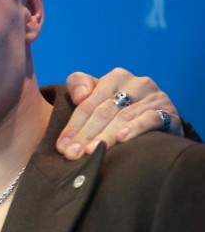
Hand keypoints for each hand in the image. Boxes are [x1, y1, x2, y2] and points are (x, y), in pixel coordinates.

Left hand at [57, 67, 181, 159]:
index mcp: (115, 77)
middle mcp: (136, 83)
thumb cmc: (120, 108)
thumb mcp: (98, 95)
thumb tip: (79, 96)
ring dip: (105, 136)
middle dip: (85, 135)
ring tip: (90, 151)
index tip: (61, 147)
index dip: (73, 126)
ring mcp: (154, 97)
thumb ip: (79, 85)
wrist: (160, 120)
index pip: (88, 104)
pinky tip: (122, 138)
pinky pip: (150, 119)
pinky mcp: (169, 113)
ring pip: (123, 117)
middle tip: (72, 154)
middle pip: (103, 112)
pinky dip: (135, 128)